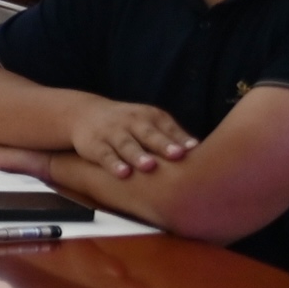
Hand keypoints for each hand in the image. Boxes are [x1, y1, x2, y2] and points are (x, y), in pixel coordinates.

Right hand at [66, 97, 195, 175]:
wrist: (84, 113)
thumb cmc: (128, 124)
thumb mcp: (149, 123)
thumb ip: (173, 136)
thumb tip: (204, 153)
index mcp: (150, 116)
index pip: (167, 128)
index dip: (180, 139)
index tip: (194, 149)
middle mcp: (132, 122)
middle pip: (149, 134)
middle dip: (162, 144)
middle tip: (177, 154)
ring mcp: (112, 133)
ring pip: (126, 144)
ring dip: (138, 155)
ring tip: (149, 166)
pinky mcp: (95, 145)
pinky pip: (105, 155)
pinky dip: (113, 164)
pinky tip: (123, 174)